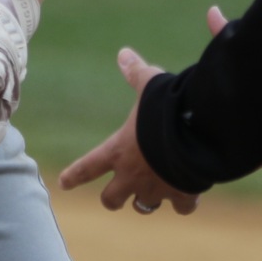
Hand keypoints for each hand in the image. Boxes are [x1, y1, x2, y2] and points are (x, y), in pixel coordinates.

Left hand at [56, 6, 227, 215]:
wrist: (197, 134)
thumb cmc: (166, 109)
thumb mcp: (148, 86)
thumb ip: (136, 73)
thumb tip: (124, 53)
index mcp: (118, 151)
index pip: (87, 167)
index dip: (74, 175)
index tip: (64, 183)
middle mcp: (132, 176)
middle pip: (111, 200)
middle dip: (112, 199)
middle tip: (114, 197)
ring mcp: (157, 189)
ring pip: (143, 207)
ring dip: (145, 202)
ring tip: (150, 196)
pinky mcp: (182, 194)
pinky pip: (182, 208)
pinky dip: (184, 203)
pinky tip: (189, 196)